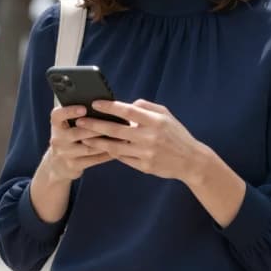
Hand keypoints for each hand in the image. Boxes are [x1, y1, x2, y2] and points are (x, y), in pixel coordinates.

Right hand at [45, 104, 115, 181]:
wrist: (57, 164)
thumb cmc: (68, 138)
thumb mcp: (66, 126)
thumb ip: (76, 115)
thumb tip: (99, 104)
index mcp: (56, 125)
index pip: (58, 115)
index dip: (70, 111)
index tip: (84, 108)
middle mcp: (57, 139)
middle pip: (77, 133)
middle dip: (95, 128)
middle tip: (112, 123)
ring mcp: (65, 154)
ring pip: (88, 148)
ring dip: (105, 142)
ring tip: (120, 136)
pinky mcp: (74, 166)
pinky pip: (93, 160)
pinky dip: (106, 154)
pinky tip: (118, 149)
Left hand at [77, 99, 204, 181]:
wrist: (190, 161)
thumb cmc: (176, 134)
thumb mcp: (166, 115)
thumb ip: (146, 107)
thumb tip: (127, 104)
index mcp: (155, 121)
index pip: (127, 111)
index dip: (109, 107)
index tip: (95, 104)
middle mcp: (150, 137)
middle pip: (116, 130)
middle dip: (95, 125)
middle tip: (80, 121)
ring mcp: (146, 153)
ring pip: (115, 147)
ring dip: (97, 142)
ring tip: (84, 137)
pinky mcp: (144, 166)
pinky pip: (123, 158)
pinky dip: (110, 152)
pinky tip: (100, 148)